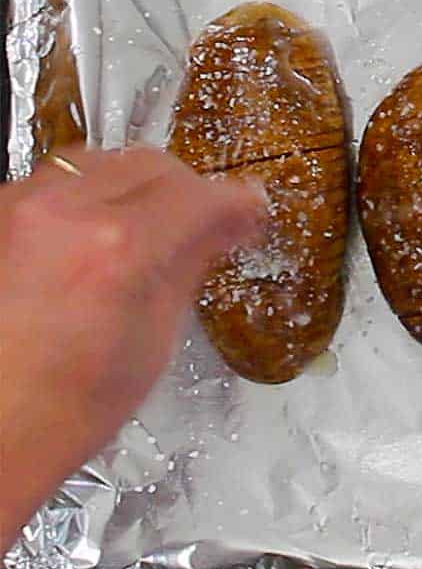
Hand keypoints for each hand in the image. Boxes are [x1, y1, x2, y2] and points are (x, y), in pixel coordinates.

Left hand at [0, 147, 263, 551]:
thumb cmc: (71, 405)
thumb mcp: (156, 334)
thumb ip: (192, 261)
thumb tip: (230, 222)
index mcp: (120, 248)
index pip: (199, 196)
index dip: (236, 203)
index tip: (251, 211)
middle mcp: (66, 212)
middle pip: (152, 165)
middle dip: (188, 190)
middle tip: (207, 222)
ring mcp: (21, 208)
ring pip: (102, 163)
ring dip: (137, 186)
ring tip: (149, 226)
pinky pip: (57, 182)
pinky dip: (89, 196)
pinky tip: (97, 235)